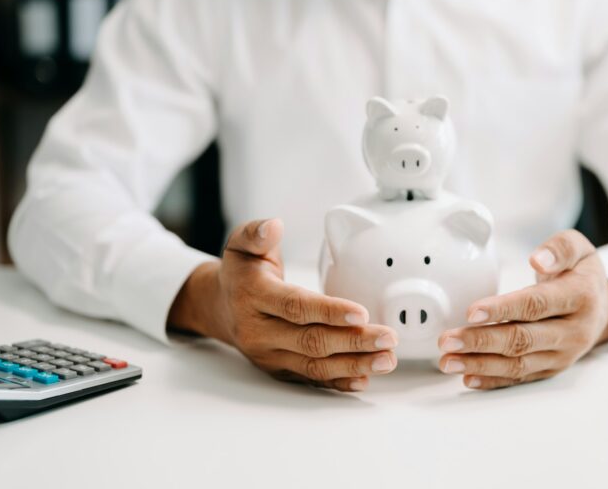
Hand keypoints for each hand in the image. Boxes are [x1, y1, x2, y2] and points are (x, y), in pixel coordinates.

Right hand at [167, 218, 398, 391]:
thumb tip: (273, 226)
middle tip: (388, 338)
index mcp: (252, 296)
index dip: (328, 311)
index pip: (294, 307)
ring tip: (386, 360)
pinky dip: (338, 382)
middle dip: (353, 342)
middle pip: (311, 341)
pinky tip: (364, 379)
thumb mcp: (241, 245)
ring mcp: (268, 355)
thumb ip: (256, 233)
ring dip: (354, 365)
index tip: (361, 313)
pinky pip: (310, 380)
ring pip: (314, 366)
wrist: (219, 308)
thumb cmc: (241, 273)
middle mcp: (258, 331)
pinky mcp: (278, 370)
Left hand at [437, 230, 607, 389]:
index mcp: (580, 297)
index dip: (503, 309)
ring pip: (518, 364)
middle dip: (481, 341)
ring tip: (448, 361)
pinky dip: (493, 380)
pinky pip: (521, 377)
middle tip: (447, 341)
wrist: (603, 306)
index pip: (536, 305)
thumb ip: (559, 249)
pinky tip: (467, 378)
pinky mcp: (552, 369)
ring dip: (480, 364)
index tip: (471, 312)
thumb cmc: (581, 273)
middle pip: (522, 339)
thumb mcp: (579, 248)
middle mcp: (573, 331)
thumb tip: (538, 259)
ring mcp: (563, 354)